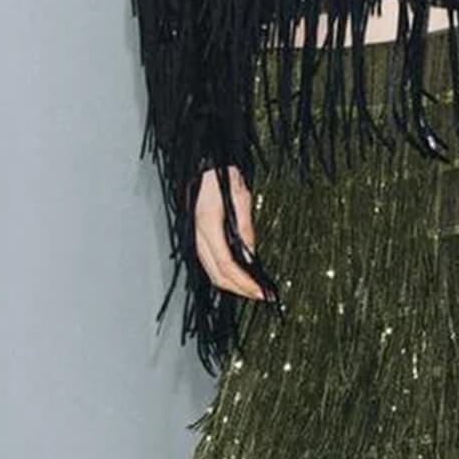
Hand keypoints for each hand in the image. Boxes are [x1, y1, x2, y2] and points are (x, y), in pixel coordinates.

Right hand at [194, 165, 265, 299]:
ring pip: (212, 272)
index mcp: (207, 224)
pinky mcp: (199, 237)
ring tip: (254, 288)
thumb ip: (245, 228)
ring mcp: (196, 237)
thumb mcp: (241, 197)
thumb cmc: (221, 173)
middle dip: (240, 289)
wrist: (203, 163)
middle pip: (217, 275)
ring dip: (233, 284)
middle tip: (262, 295)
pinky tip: (242, 274)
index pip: (227, 264)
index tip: (262, 292)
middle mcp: (198, 235)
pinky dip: (226, 273)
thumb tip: (252, 256)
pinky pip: (211, 262)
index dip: (245, 282)